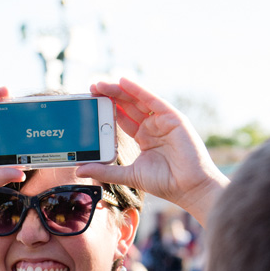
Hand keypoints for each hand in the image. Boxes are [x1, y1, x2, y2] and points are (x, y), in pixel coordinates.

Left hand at [77, 78, 228, 225]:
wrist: (188, 188)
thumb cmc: (165, 183)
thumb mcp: (128, 175)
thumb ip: (105, 171)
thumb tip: (80, 170)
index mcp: (144, 138)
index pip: (122, 119)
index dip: (106, 110)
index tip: (90, 104)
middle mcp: (152, 127)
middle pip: (127, 106)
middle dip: (109, 96)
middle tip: (91, 88)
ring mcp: (162, 121)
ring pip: (137, 100)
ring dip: (119, 90)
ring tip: (100, 84)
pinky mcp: (172, 118)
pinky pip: (153, 100)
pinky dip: (138, 90)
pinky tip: (123, 82)